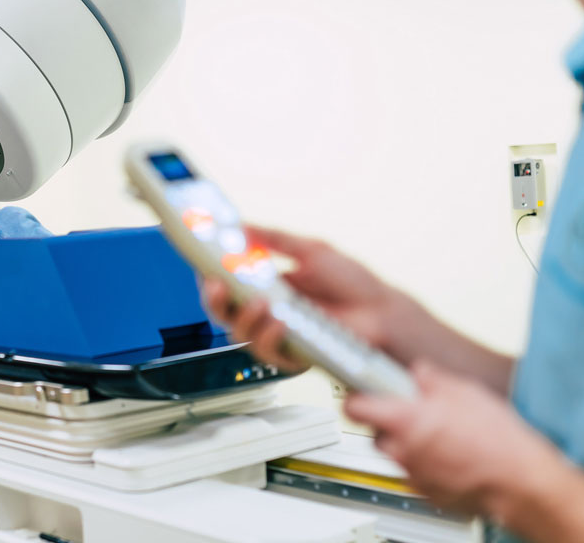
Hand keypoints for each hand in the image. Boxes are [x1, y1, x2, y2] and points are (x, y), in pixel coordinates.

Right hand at [202, 226, 417, 370]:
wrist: (381, 311)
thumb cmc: (353, 284)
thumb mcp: (310, 250)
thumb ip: (275, 238)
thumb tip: (242, 226)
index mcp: (267, 284)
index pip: (227, 282)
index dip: (210, 274)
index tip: (202, 261)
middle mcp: (267, 311)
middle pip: (223, 311)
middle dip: (213, 298)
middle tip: (217, 285)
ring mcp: (277, 334)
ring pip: (238, 334)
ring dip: (243, 317)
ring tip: (260, 302)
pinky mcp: (291, 356)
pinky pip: (266, 353)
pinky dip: (268, 336)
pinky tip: (279, 321)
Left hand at [344, 362, 564, 516]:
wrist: (520, 481)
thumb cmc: (497, 439)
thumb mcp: (465, 391)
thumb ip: (432, 380)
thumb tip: (419, 372)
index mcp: (404, 420)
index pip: (354, 408)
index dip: (356, 398)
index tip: (363, 392)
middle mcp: (402, 449)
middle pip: (374, 432)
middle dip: (388, 422)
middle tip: (411, 412)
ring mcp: (413, 473)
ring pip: (395, 453)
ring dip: (407, 443)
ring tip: (438, 434)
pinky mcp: (426, 492)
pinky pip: (415, 472)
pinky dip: (425, 463)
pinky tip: (449, 455)